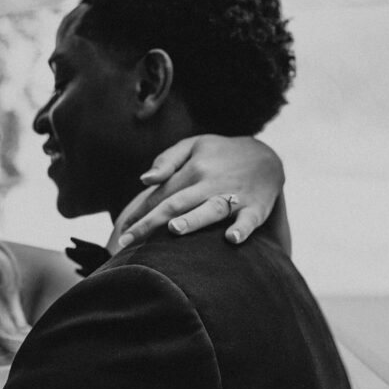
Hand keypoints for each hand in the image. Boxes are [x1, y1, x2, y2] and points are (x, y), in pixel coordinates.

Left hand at [113, 135, 284, 248]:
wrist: (267, 155)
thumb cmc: (220, 154)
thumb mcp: (194, 146)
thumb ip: (167, 161)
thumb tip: (144, 180)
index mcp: (192, 169)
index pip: (160, 194)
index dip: (139, 212)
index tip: (121, 231)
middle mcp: (210, 183)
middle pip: (176, 204)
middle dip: (150, 223)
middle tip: (126, 242)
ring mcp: (234, 196)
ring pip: (210, 209)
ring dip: (194, 220)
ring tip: (175, 229)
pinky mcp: (257, 208)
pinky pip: (249, 221)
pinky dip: (242, 229)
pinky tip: (231, 239)